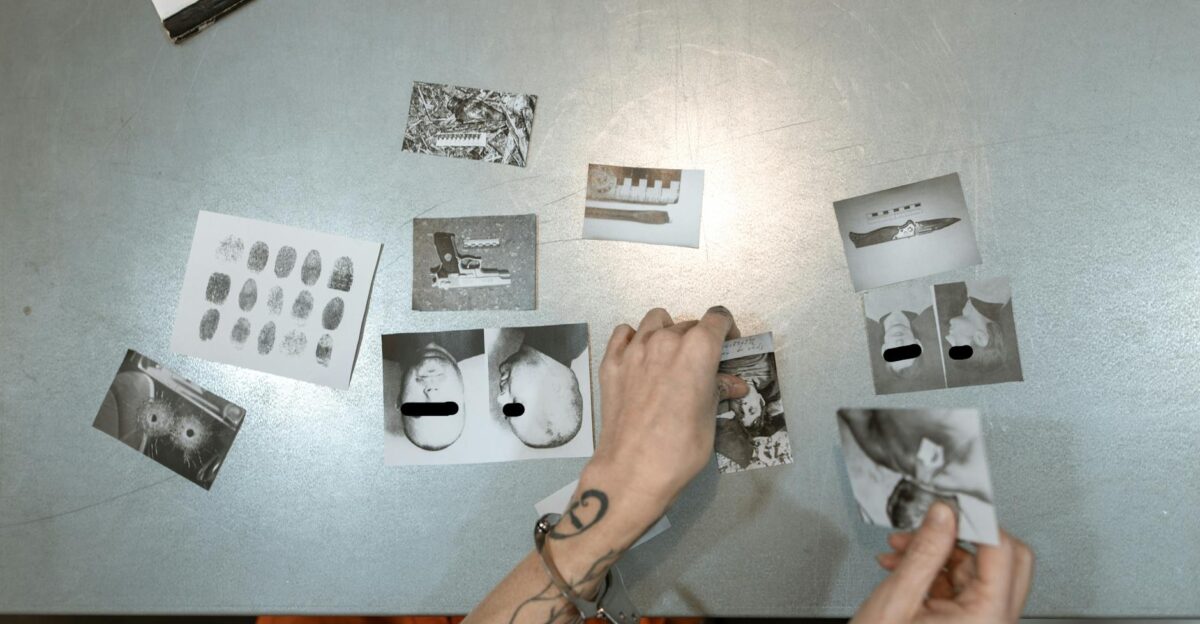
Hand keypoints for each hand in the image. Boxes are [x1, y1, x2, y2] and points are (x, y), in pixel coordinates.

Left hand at [580, 307, 746, 522]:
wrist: (633, 469)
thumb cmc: (681, 447)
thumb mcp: (709, 418)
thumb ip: (718, 391)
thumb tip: (733, 385)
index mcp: (697, 349)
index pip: (717, 318)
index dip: (727, 330)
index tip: (728, 347)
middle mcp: (666, 340)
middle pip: (688, 324)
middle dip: (698, 340)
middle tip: (699, 368)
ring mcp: (634, 349)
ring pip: (655, 321)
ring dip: (667, 332)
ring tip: (669, 358)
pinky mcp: (611, 362)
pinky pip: (623, 334)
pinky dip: (634, 339)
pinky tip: (639, 359)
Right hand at [852, 502, 1034, 623]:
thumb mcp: (897, 600)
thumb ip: (925, 552)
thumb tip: (944, 515)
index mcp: (987, 618)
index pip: (1002, 550)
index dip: (975, 520)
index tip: (950, 502)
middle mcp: (995, 622)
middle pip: (1003, 558)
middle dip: (961, 535)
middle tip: (931, 524)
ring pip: (980, 569)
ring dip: (941, 553)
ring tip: (901, 549)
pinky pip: (965, 587)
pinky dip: (936, 572)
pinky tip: (904, 566)